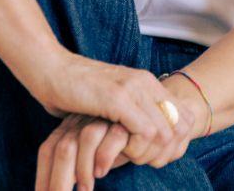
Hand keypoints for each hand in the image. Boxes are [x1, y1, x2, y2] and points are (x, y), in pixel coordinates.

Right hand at [30, 50, 190, 167]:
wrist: (49, 68)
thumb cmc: (75, 89)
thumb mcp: (112, 99)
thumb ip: (131, 112)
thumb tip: (147, 136)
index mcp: (148, 82)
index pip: (184, 116)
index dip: (175, 141)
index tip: (154, 156)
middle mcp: (146, 82)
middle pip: (181, 126)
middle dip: (166, 152)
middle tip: (142, 164)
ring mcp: (133, 89)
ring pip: (166, 132)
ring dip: (150, 154)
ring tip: (128, 162)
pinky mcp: (117, 98)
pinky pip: (145, 132)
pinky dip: (135, 150)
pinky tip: (116, 154)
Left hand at [34, 113, 133, 190]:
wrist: (149, 116)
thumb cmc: (118, 140)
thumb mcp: (92, 153)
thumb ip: (78, 166)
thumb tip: (61, 186)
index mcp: (70, 127)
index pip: (48, 151)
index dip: (43, 177)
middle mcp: (84, 121)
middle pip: (63, 148)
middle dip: (58, 180)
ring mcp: (105, 119)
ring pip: (86, 139)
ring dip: (84, 168)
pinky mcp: (129, 120)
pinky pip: (115, 136)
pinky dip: (106, 155)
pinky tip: (103, 171)